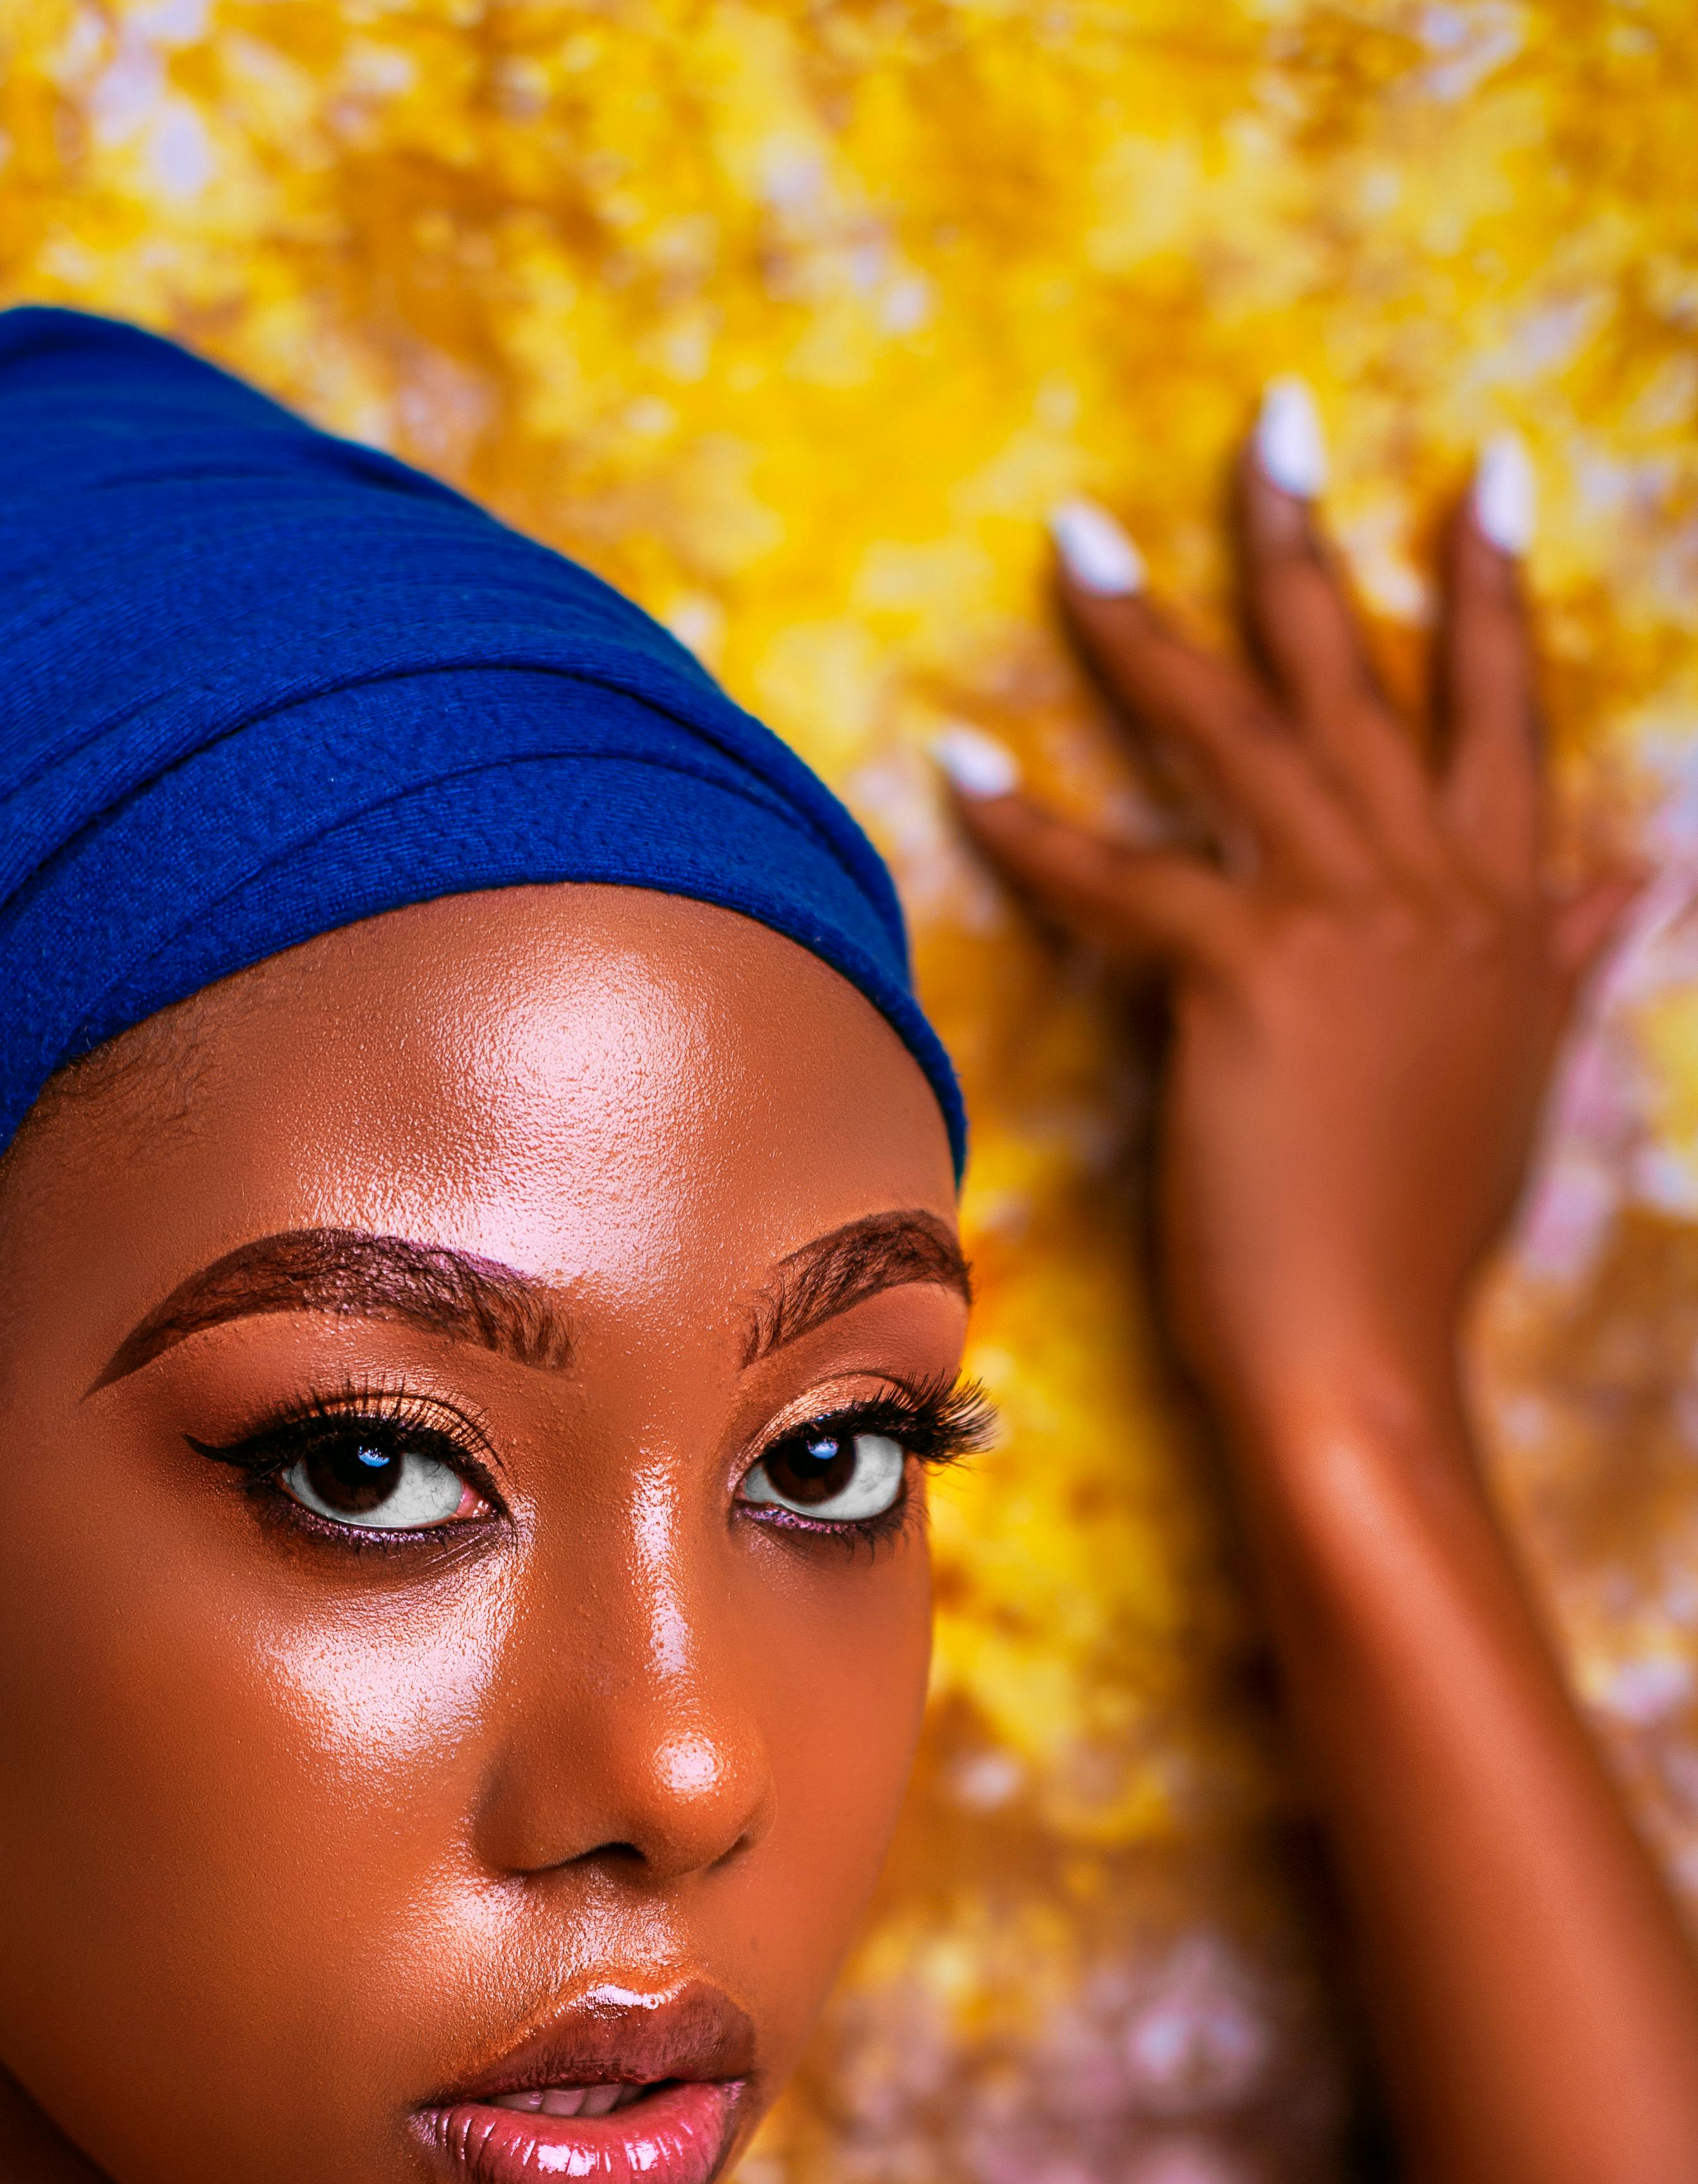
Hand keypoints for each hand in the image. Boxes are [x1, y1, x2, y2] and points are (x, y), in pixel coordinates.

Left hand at [944, 410, 1640, 1433]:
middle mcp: (1440, 893)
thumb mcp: (1517, 1080)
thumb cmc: (1417, 1243)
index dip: (1490, 592)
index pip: (1501, 717)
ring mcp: (1351, 924)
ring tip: (1073, 537)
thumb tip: (1640, 879)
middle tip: (1268, 418)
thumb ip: (1569, 960)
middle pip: (1365, 679)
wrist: (1366, 1355)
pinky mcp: (1250, 977)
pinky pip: (1125, 872)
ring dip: (1145, 627)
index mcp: (1510, 916)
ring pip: (1240, 735)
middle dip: (1308, 541)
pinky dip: (1035, 825)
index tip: (1483, 475)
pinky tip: (964, 764)